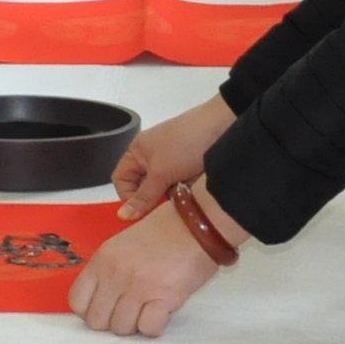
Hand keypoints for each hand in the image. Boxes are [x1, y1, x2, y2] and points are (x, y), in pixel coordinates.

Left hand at [71, 199, 227, 338]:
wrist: (198, 223)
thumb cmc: (164, 231)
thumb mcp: (122, 244)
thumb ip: (108, 269)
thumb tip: (103, 298)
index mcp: (102, 260)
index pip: (77, 301)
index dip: (90, 310)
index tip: (105, 307)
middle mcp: (115, 275)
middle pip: (97, 321)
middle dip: (112, 320)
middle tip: (129, 310)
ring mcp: (138, 288)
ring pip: (122, 329)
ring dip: (135, 324)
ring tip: (148, 308)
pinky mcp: (163, 298)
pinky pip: (148, 329)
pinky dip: (155, 326)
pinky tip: (162, 312)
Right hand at [111, 95, 233, 215]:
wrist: (224, 127)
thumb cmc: (187, 142)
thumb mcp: (160, 173)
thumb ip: (143, 197)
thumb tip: (123, 216)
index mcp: (137, 152)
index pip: (121, 180)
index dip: (128, 197)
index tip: (141, 211)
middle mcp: (151, 157)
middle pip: (142, 188)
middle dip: (152, 199)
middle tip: (163, 207)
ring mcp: (171, 164)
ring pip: (162, 191)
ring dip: (170, 197)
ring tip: (181, 196)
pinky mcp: (188, 170)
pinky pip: (179, 189)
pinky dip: (184, 193)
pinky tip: (192, 193)